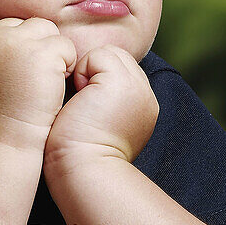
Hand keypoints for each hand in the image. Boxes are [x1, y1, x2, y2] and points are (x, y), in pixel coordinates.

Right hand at [0, 18, 77, 149]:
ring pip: (45, 29)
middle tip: (36, 77)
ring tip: (47, 80)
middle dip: (34, 47)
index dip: (15, 47)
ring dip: (51, 51)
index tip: (20, 70)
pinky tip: (57, 85)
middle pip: (23, 25)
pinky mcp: (41, 52)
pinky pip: (64, 46)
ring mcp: (15, 41)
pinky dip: (66, 64)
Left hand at [45, 45, 158, 168]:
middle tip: (83, 103)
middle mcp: (146, 94)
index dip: (98, 79)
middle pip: (118, 57)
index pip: (122, 70)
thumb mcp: (101, 125)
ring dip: (89, 71)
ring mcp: (137, 86)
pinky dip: (82, 70)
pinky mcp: (121, 81)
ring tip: (83, 101)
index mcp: (143, 107)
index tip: (86, 107)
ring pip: (110, 53)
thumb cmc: (79, 155)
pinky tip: (80, 97)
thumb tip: (87, 84)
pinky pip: (98, 55)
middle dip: (95, 71)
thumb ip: (106, 101)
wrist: (84, 171)